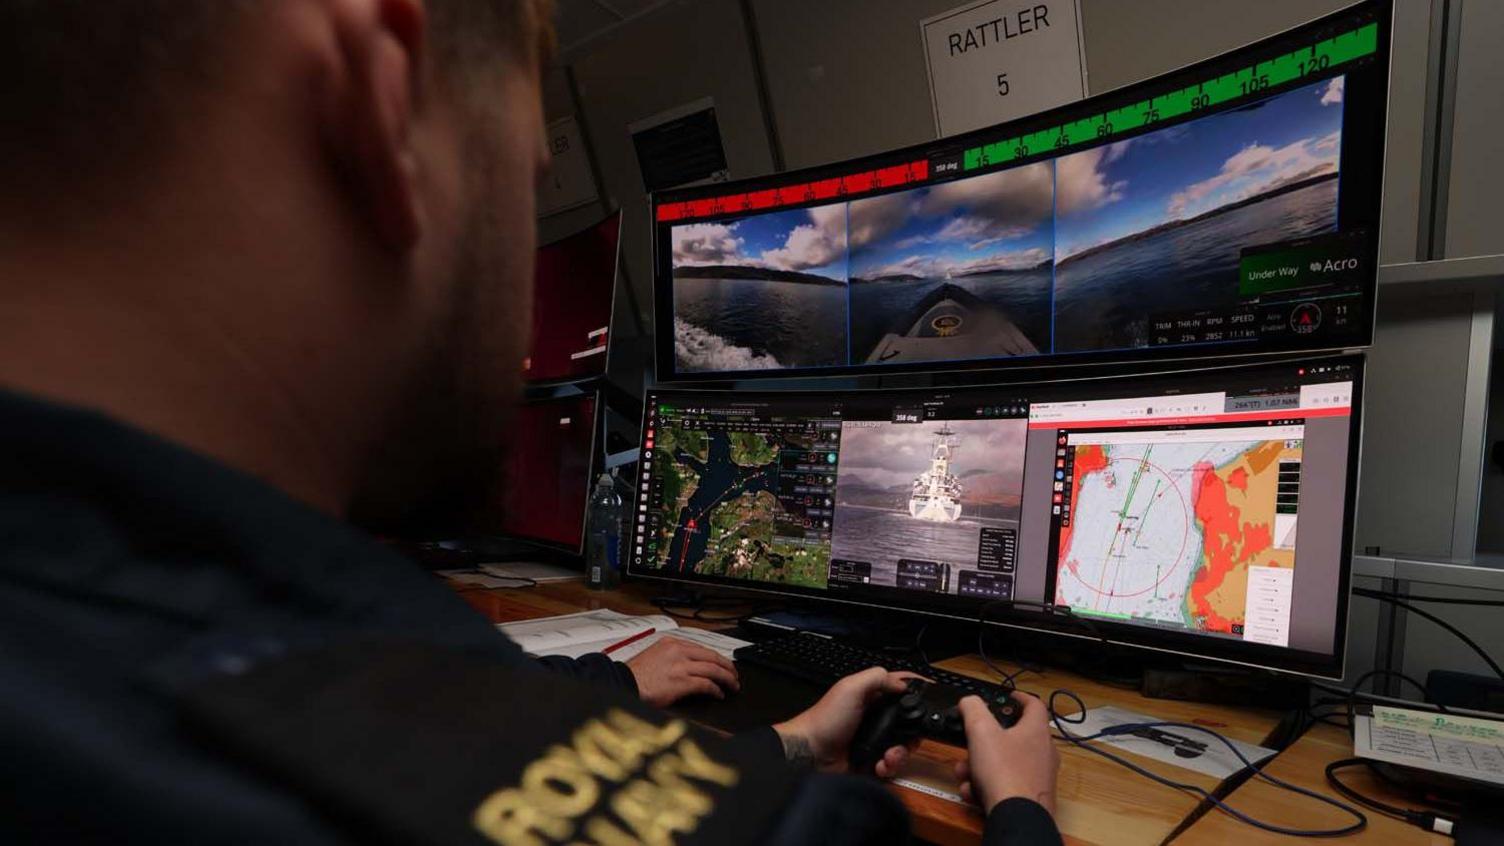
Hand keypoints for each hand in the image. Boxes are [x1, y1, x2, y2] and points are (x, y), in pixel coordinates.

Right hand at [624, 637, 738, 706]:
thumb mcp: (655, 656)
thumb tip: (689, 667)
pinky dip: (716, 689)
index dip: (716, 657)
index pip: (702, 648)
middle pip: (712, 656)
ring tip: (733, 685)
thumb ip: (673, 658)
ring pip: (713, 669)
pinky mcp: (682, 682)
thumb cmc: (635, 675)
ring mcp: (681, 666)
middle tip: (734, 674)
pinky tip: (719, 694)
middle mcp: (678, 651)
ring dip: (727, 678)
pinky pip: (706, 684)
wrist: (623, 683)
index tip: (722, 663)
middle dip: (727, 666)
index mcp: (672, 643)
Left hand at [772, 667, 919, 774]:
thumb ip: (877, 678)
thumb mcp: (850, 688)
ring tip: (888, 756)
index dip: (915, 691)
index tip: (930, 698)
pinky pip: (892, 764)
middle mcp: (875, 717)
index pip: (899, 688)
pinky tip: (879, 765)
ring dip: (900, 752)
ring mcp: (875, 740)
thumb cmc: (826, 719)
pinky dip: (889, 766)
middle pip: (908, 721)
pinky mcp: (872, 760)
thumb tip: (903, 683)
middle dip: (912, 732)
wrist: (810, 756)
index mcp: (870, 696)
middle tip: (909, 737)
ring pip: (903, 745)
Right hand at [954, 693, 1059, 816]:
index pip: (1034, 705)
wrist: (1017, 816)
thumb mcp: (981, 732)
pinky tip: (973, 793)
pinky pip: (1006, 785)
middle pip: (1012, 737)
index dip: (1020, 697)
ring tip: (965, 775)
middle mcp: (1043, 753)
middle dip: (984, 742)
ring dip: (980, 766)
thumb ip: (973, 709)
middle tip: (970, 744)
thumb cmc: (1004, 772)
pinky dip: (987, 786)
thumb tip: (969, 701)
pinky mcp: (1032, 797)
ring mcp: (1039, 777)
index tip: (1008, 696)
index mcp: (1036, 731)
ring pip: (1005, 763)